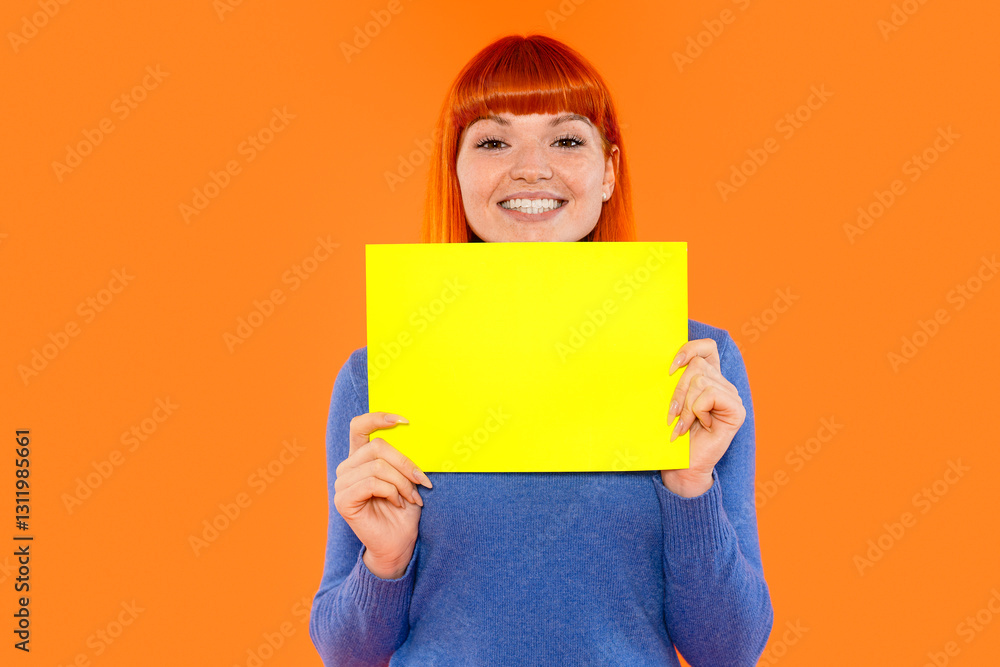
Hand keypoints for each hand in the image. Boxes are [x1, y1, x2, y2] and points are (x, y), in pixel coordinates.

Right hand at [334, 412, 431, 578]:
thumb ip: (403, 456)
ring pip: (378, 466)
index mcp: (361, 457)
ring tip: (411, 497)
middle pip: (377, 446)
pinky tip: (397, 503)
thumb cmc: (405, 509)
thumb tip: (413, 432)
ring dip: (402, 482)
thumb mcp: (408, 477)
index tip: (405, 420)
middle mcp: (348, 467)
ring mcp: (342, 483)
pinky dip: (392, 492)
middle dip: (405, 463)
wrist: (399, 543)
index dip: (378, 417)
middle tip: (421, 481)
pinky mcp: (343, 500)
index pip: (360, 426)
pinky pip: (372, 483)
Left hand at [661, 338, 745, 496]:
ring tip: (682, 424)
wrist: (681, 466)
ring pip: (700, 380)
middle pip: (696, 365)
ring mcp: (732, 397)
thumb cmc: (672, 434)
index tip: (669, 368)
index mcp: (709, 378)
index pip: (706, 347)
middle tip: (672, 414)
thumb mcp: (670, 401)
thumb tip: (667, 362)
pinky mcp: (736, 411)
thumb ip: (674, 379)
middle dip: (677, 390)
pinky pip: (709, 395)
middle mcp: (723, 384)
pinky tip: (698, 426)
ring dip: (685, 405)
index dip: (689, 349)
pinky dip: (696, 411)